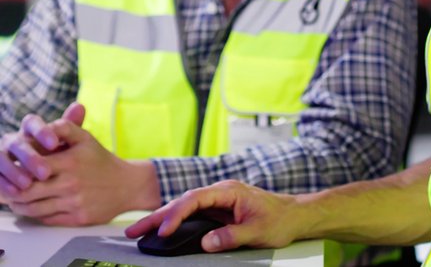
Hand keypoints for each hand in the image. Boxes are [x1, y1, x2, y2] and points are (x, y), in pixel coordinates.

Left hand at [3, 110, 160, 225]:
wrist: (129, 184)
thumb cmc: (102, 161)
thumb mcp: (86, 139)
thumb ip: (64, 128)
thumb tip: (42, 126)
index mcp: (71, 161)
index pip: (31, 168)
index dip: (17, 170)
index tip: (11, 170)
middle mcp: (71, 183)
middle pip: (28, 192)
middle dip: (12, 192)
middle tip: (6, 189)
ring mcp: (74, 202)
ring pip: (33, 209)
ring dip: (19, 206)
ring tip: (15, 200)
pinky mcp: (77, 218)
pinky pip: (47, 219)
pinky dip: (35, 215)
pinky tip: (32, 208)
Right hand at [125, 181, 301, 252]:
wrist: (294, 215)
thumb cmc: (279, 220)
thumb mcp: (257, 232)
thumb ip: (231, 237)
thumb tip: (206, 243)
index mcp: (229, 191)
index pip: (195, 199)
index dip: (176, 215)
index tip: (163, 232)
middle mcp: (220, 192)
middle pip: (183, 201)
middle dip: (157, 216)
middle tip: (132, 230)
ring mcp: (218, 201)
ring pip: (184, 208)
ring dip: (162, 219)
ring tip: (138, 231)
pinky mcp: (218, 211)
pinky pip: (191, 215)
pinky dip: (175, 222)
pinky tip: (161, 230)